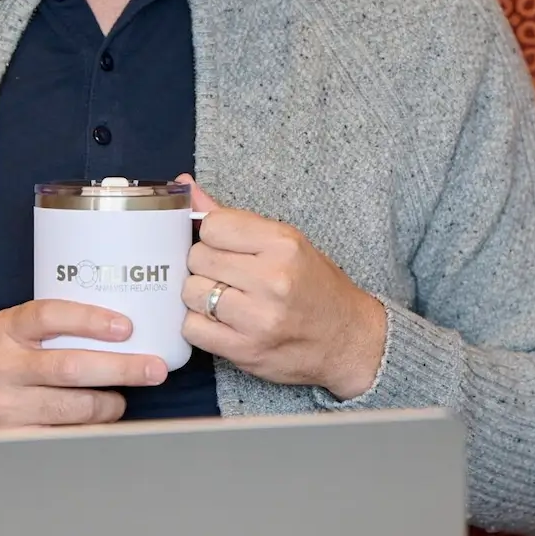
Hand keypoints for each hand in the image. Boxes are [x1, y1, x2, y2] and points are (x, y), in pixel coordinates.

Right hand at [0, 300, 166, 434]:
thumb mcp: (1, 335)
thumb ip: (43, 331)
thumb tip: (113, 331)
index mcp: (4, 331)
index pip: (50, 315)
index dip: (91, 319)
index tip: (125, 327)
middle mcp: (3, 367)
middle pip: (74, 367)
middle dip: (123, 369)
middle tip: (153, 369)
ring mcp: (7, 407)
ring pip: (75, 408)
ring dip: (109, 404)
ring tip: (118, 400)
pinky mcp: (11, 439)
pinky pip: (63, 437)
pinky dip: (88, 431)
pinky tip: (98, 425)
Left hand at [176, 176, 386, 399]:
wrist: (349, 340)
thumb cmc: (316, 287)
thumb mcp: (286, 243)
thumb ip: (233, 218)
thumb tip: (185, 186)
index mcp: (282, 244)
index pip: (212, 226)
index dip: (212, 236)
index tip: (225, 248)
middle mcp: (271, 278)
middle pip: (197, 258)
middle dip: (205, 266)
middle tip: (227, 276)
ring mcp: (258, 317)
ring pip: (190, 293)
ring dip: (200, 296)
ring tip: (225, 300)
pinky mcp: (246, 350)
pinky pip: (193, 329)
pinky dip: (200, 326)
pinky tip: (221, 323)